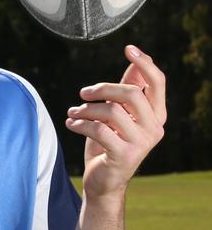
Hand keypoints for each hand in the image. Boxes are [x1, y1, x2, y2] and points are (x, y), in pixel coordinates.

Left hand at [65, 45, 166, 198]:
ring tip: (73, 113)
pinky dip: (81, 124)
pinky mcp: (124, 156)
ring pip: (112, 111)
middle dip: (103, 88)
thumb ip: (126, 92)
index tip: (129, 48)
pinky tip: (72, 124)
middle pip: (132, 94)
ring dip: (86, 109)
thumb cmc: (108, 144)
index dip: (144, 64)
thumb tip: (136, 64)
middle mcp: (154, 128)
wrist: (103, 181)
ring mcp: (141, 144)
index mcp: (156, 115)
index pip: (157, 83)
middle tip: (83, 93)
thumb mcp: (117, 115)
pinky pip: (99, 130)